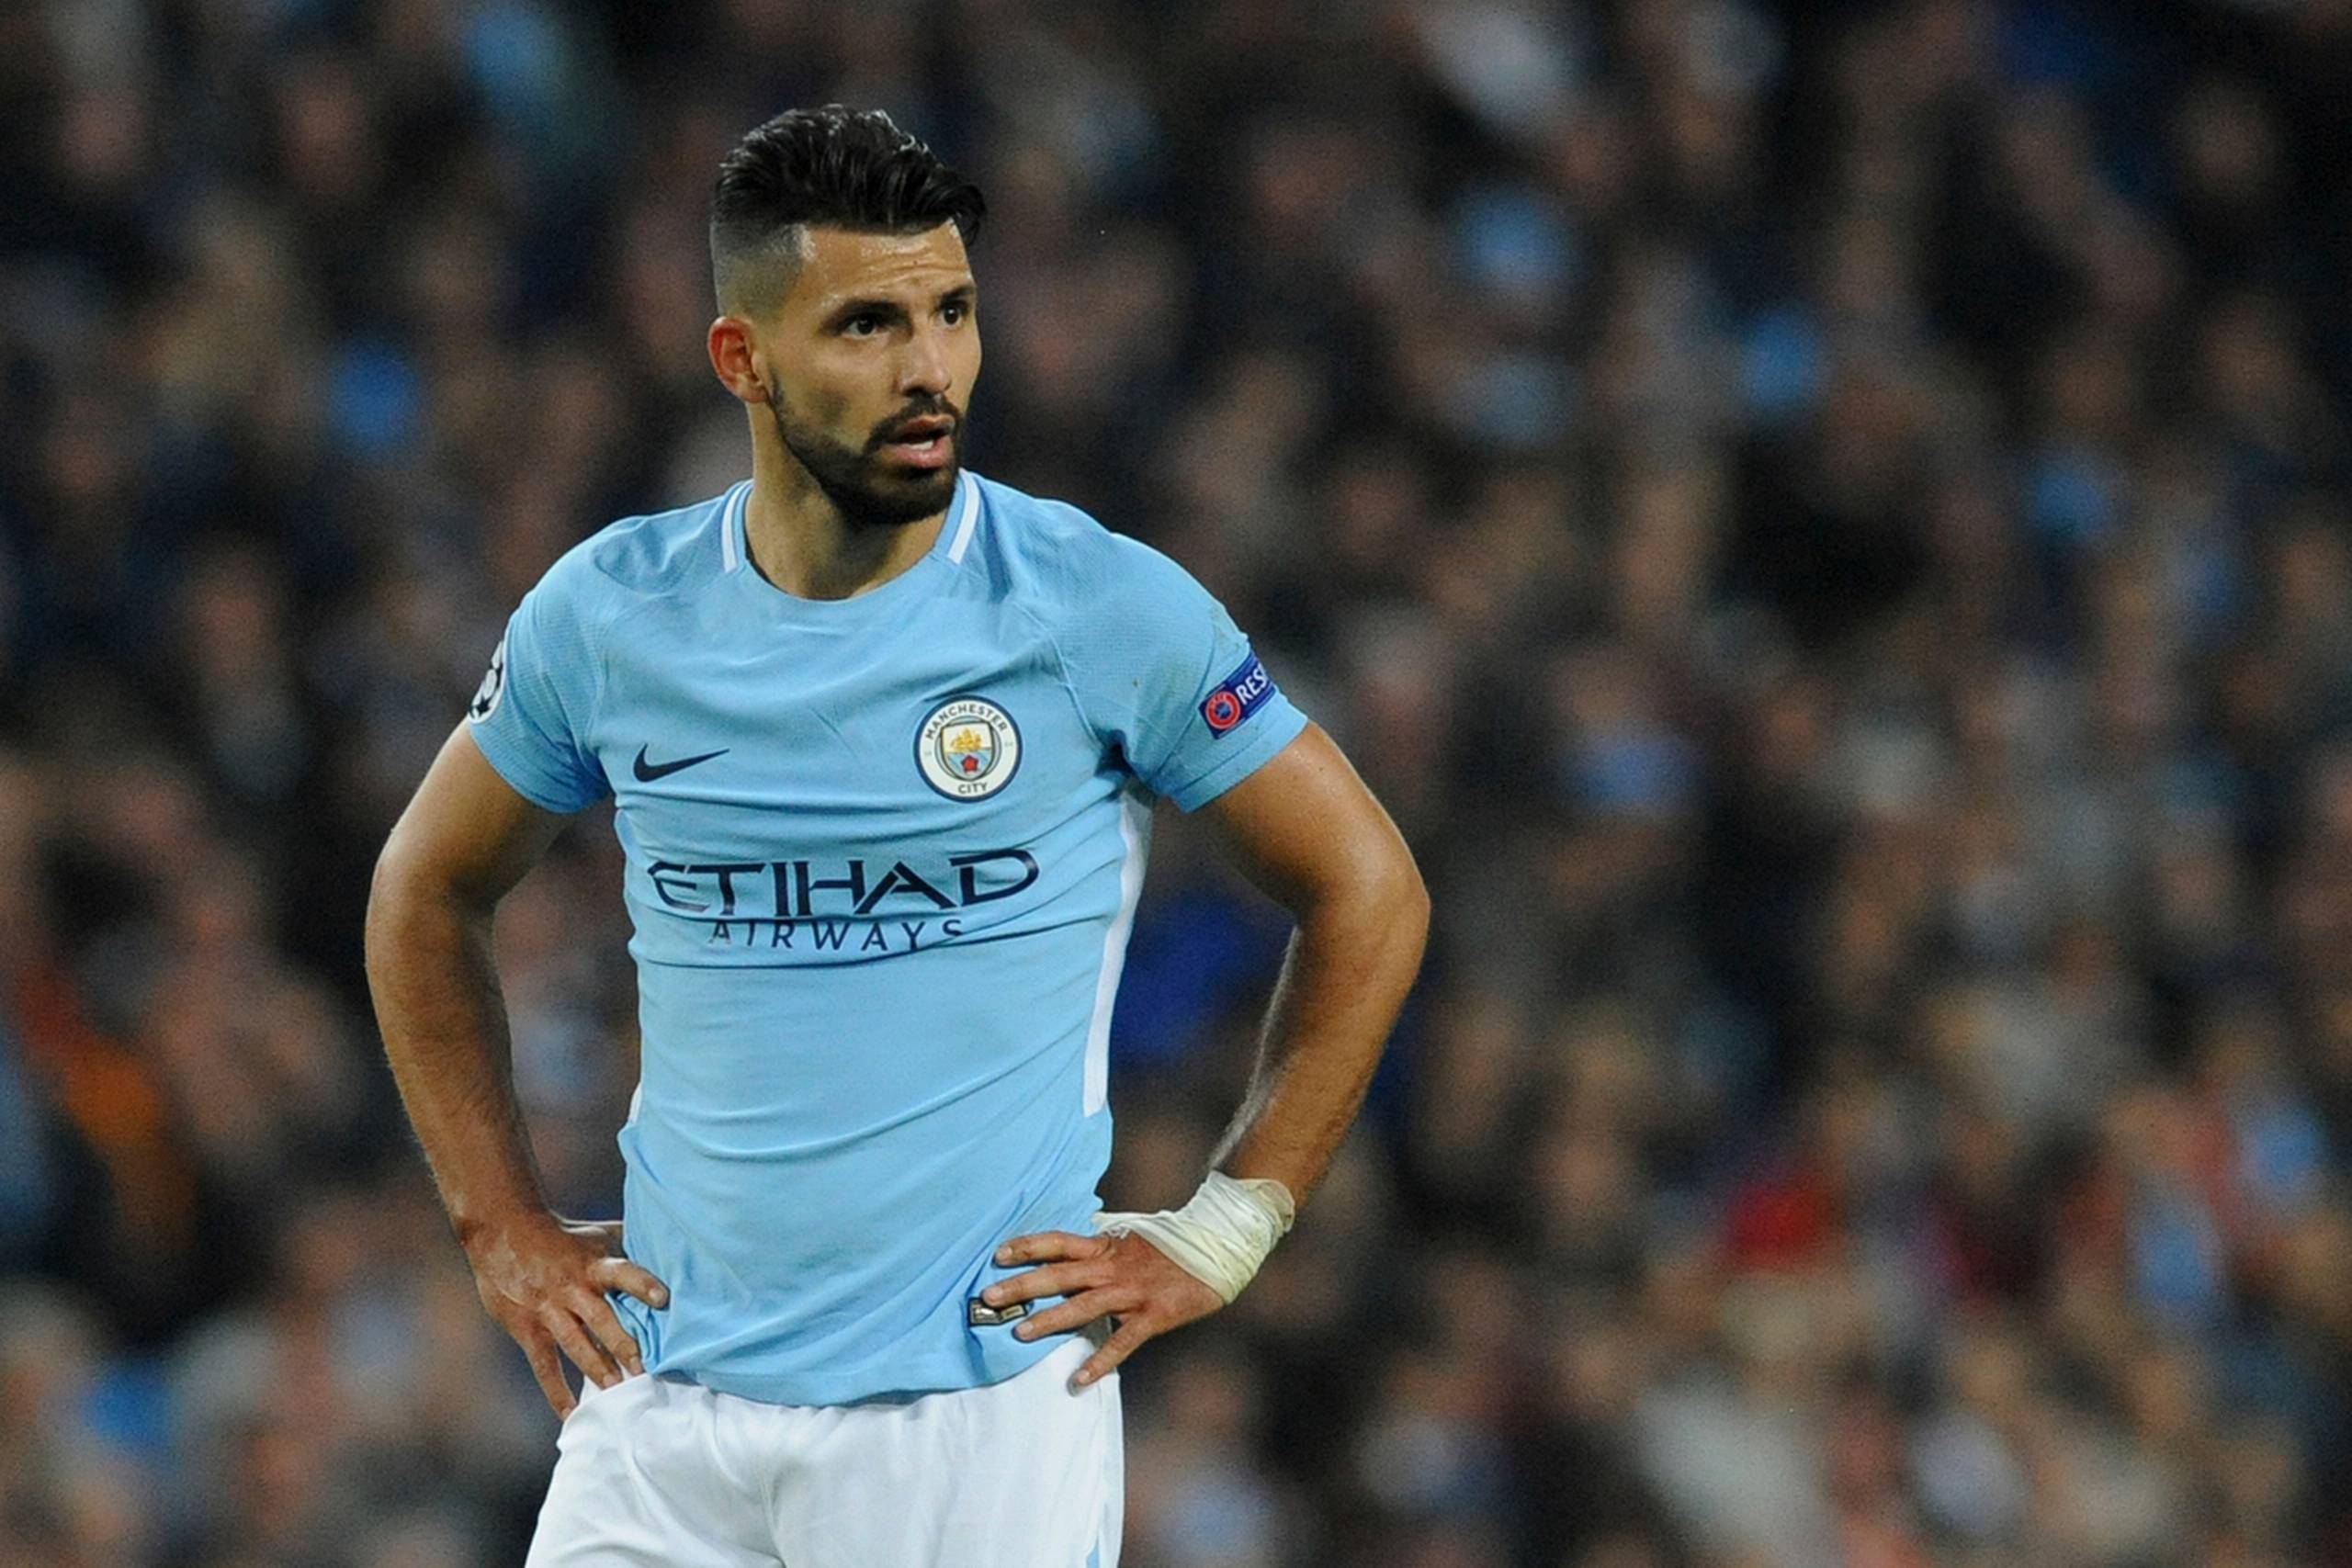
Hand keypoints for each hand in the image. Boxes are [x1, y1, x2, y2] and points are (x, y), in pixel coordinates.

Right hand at [463, 1214, 670, 1417]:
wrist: (502, 1230)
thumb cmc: (561, 1236)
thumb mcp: (596, 1234)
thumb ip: (628, 1246)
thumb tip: (669, 1248)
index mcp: (593, 1264)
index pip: (622, 1272)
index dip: (642, 1284)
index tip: (663, 1298)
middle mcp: (573, 1288)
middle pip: (601, 1318)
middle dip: (622, 1343)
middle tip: (644, 1369)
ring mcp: (548, 1310)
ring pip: (575, 1343)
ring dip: (596, 1368)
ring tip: (616, 1390)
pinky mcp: (527, 1328)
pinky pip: (543, 1365)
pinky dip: (557, 1391)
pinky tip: (571, 1412)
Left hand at [983, 1228, 1222, 1387]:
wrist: (1216, 1248)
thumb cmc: (1170, 1245)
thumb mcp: (1130, 1238)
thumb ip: (1101, 1246)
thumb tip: (1070, 1248)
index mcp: (1105, 1247)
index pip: (1058, 1242)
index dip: (1028, 1246)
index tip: (998, 1254)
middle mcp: (1112, 1267)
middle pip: (1060, 1274)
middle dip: (1023, 1285)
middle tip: (989, 1297)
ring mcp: (1131, 1291)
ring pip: (1083, 1306)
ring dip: (1050, 1319)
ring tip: (1020, 1333)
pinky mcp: (1152, 1315)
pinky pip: (1122, 1341)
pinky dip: (1100, 1361)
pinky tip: (1079, 1379)